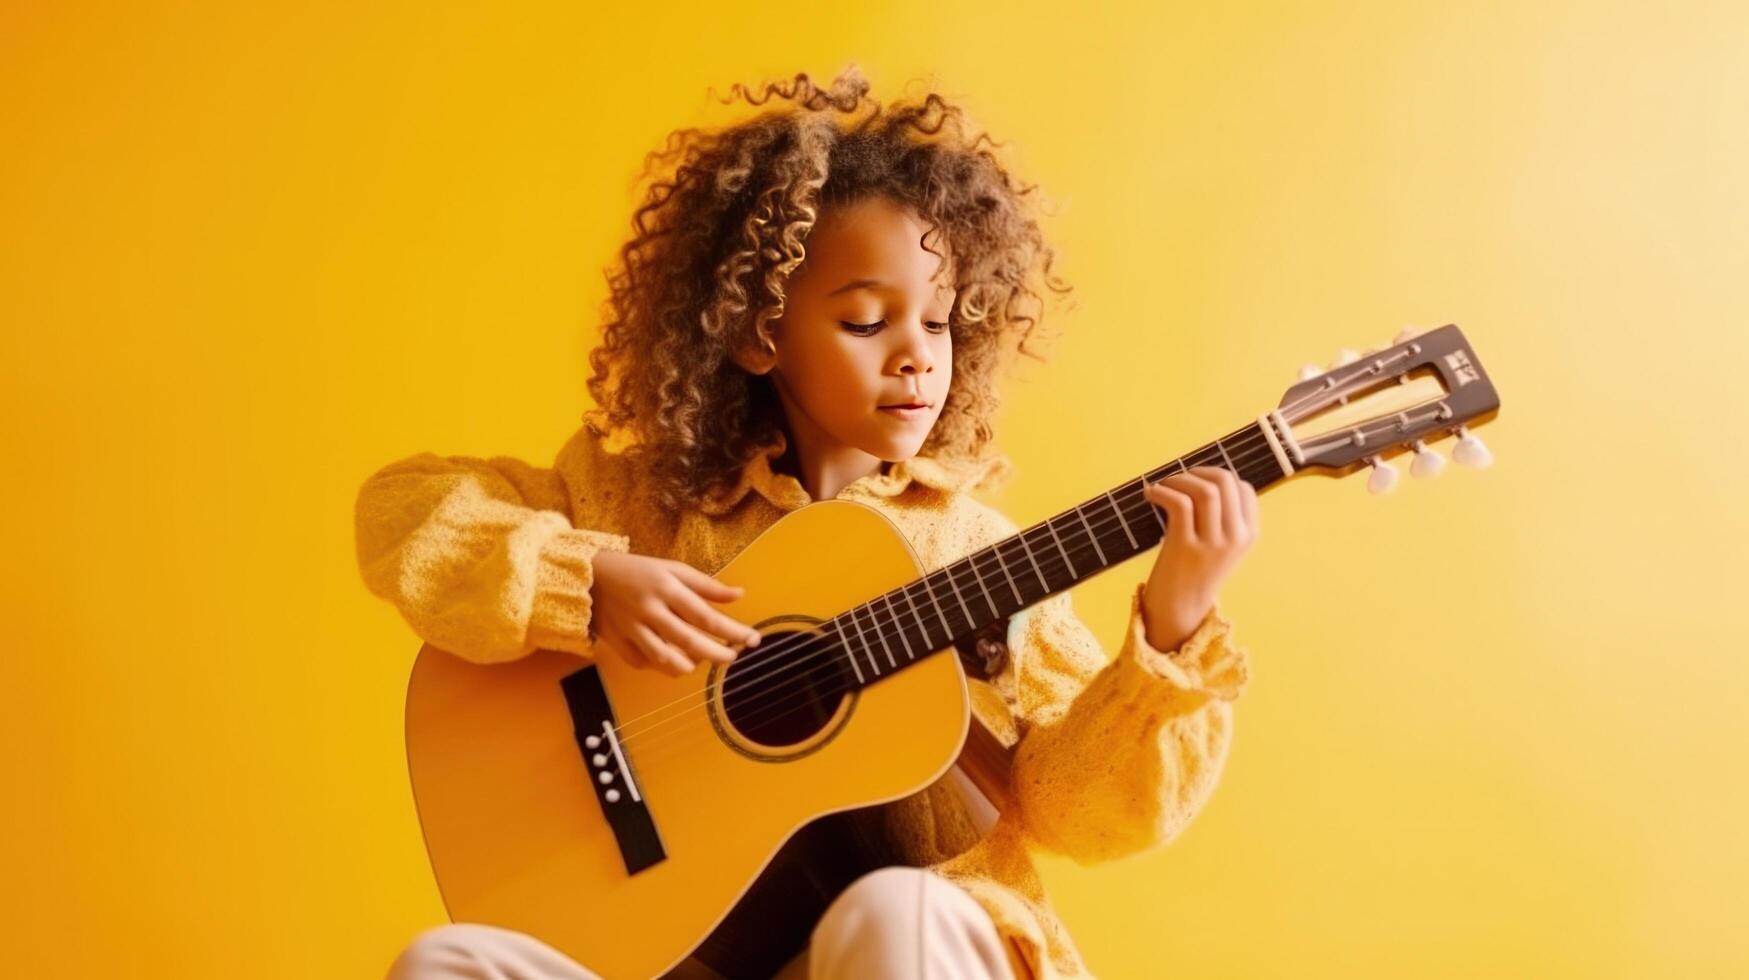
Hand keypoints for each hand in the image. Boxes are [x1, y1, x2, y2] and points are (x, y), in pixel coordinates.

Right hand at [587, 551, 761, 675]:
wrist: (589, 578)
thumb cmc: (637, 571)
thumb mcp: (672, 568)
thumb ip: (706, 585)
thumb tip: (739, 595)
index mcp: (666, 588)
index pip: (706, 616)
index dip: (732, 631)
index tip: (752, 639)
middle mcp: (650, 611)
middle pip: (690, 642)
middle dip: (718, 654)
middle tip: (734, 656)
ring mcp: (633, 630)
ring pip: (668, 660)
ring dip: (692, 664)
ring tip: (703, 657)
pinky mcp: (619, 645)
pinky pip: (647, 664)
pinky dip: (664, 665)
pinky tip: (674, 657)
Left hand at [1139, 466, 1260, 651]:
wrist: (1179, 608)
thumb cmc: (1193, 569)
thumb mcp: (1221, 545)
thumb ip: (1222, 517)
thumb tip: (1205, 476)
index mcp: (1249, 534)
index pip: (1244, 488)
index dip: (1217, 476)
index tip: (1196, 480)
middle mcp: (1236, 538)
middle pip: (1225, 483)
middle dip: (1198, 472)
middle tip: (1177, 480)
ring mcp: (1213, 544)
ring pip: (1204, 491)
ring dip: (1179, 480)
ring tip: (1162, 486)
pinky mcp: (1186, 547)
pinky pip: (1179, 503)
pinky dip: (1162, 491)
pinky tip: (1150, 495)